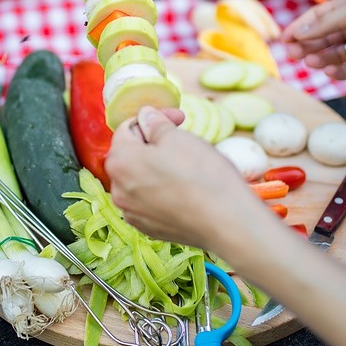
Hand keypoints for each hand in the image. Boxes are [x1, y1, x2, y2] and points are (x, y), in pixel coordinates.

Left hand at [104, 106, 263, 249]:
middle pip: (132, 157)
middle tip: (182, 140)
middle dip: (154, 144)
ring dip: (158, 168)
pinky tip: (185, 189)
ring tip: (187, 166)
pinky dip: (163, 191)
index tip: (176, 118)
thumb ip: (155, 125)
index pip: (127, 130)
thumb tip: (146, 116)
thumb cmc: (201, 177)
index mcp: (119, 163)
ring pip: (141, 180)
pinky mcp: (149, 229)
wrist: (226, 223)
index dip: (153, 119)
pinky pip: (151, 202)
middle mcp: (119, 191)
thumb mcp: (178, 138)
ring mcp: (133, 214)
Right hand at [283, 0, 345, 79]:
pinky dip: (341, 70)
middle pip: (326, 35)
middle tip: (292, 55)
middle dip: (308, 44)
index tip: (284, 40)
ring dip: (322, 57)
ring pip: (338, 52)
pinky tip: (329, 72)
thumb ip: (325, 24)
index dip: (301, 27)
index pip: (320, 16)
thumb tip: (298, 33)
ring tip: (310, 63)